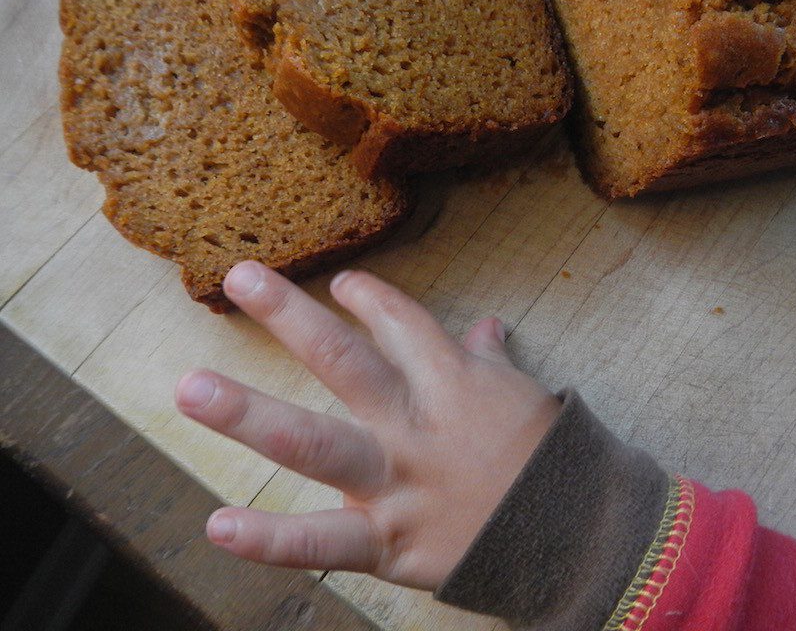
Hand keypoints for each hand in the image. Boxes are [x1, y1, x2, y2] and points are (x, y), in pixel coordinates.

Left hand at [175, 262, 559, 589]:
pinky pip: (322, 542)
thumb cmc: (554, 458)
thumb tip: (486, 326)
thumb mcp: (525, 396)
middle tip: (240, 277)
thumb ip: (492, 361)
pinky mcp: (388, 541)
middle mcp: (415, 423)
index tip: (341, 284)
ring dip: (248, 413)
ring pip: (314, 442)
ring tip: (190, 387)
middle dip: (290, 316)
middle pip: (344, 361)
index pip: (401, 322)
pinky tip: (218, 525)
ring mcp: (396, 482)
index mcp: (453, 382)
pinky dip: (269, 539)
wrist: (580, 534)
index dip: (368, 297)